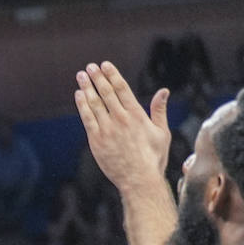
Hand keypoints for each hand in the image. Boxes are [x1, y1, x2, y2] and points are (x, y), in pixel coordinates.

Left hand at [74, 61, 171, 192]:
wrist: (139, 179)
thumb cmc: (153, 158)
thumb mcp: (162, 132)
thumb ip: (159, 111)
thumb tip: (164, 91)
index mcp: (137, 115)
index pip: (122, 89)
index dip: (112, 75)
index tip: (105, 65)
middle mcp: (121, 119)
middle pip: (106, 92)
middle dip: (97, 78)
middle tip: (90, 67)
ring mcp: (107, 129)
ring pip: (95, 103)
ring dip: (87, 87)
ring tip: (81, 76)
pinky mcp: (96, 140)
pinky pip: (87, 118)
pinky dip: (82, 105)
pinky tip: (79, 95)